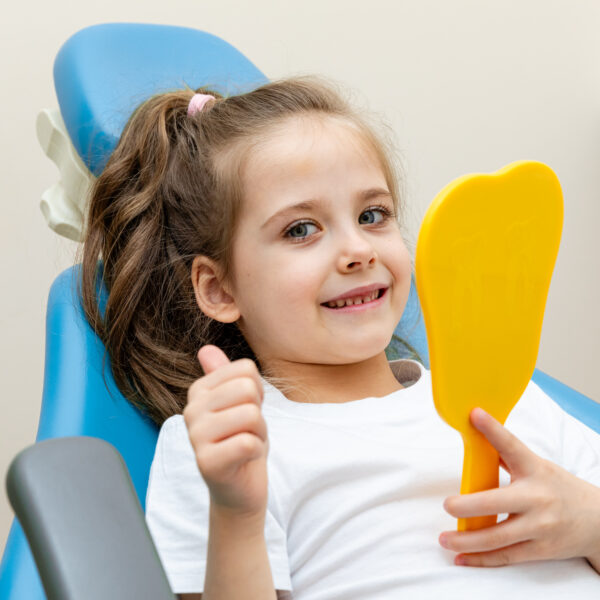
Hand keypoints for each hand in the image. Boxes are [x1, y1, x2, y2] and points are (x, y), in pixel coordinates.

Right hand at [183, 345, 268, 518]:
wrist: (239, 489)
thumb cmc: (241, 440)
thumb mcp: (238, 403)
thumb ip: (224, 374)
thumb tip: (206, 349)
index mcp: (198, 391)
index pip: (246, 369)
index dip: (257, 391)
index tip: (246, 410)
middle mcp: (191, 410)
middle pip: (247, 389)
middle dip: (258, 413)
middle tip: (247, 430)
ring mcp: (196, 436)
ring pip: (251, 415)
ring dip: (259, 433)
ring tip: (245, 444)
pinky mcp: (207, 462)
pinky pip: (248, 442)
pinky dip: (256, 451)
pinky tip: (244, 459)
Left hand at [439, 407, 599, 567]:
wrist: (598, 521)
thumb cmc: (558, 488)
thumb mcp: (537, 466)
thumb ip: (507, 456)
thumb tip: (474, 435)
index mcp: (534, 469)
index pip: (511, 446)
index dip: (492, 429)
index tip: (474, 415)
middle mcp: (536, 498)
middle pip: (496, 502)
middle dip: (467, 505)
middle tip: (447, 505)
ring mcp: (539, 527)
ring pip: (497, 537)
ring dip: (466, 540)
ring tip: (444, 538)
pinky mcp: (540, 550)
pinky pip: (506, 557)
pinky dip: (481, 559)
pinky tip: (461, 558)